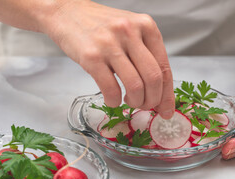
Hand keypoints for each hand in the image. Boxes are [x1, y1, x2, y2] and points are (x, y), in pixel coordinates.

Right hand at [42, 0, 174, 117]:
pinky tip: (112, 99)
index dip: (167, 94)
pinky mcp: (91, 56)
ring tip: (129, 101)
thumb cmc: (101, 26)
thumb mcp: (130, 31)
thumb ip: (146, 54)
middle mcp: (130, 32)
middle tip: (145, 106)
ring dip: (135, 102)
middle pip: (153, 79)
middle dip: (152, 101)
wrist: (67, 12)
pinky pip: (111, 89)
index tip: (165, 110)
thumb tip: (159, 91)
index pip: (164, 67)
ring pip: (135, 86)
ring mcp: (110, 44)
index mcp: (146, 25)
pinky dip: (114, 101)